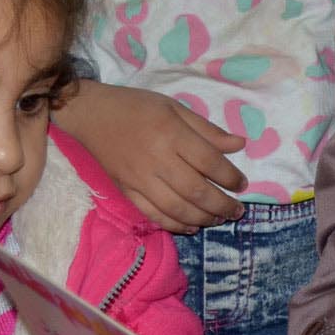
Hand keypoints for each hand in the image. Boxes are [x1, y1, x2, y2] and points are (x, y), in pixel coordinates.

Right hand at [55, 81, 247, 231]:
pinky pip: (152, 214)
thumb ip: (207, 130)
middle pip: (195, 190)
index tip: (242, 185)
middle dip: (221, 205)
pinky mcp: (126, 191)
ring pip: (176, 207)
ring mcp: (139, 179)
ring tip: (219, 220)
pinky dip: (174, 224)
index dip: (229, 177)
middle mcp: (156, 159)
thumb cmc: (137, 107)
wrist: (92, 115)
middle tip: (237, 211)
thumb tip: (239, 145)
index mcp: (171, 134)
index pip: (208, 161)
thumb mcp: (175, 107)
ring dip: (202, 218)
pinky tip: (190, 227)